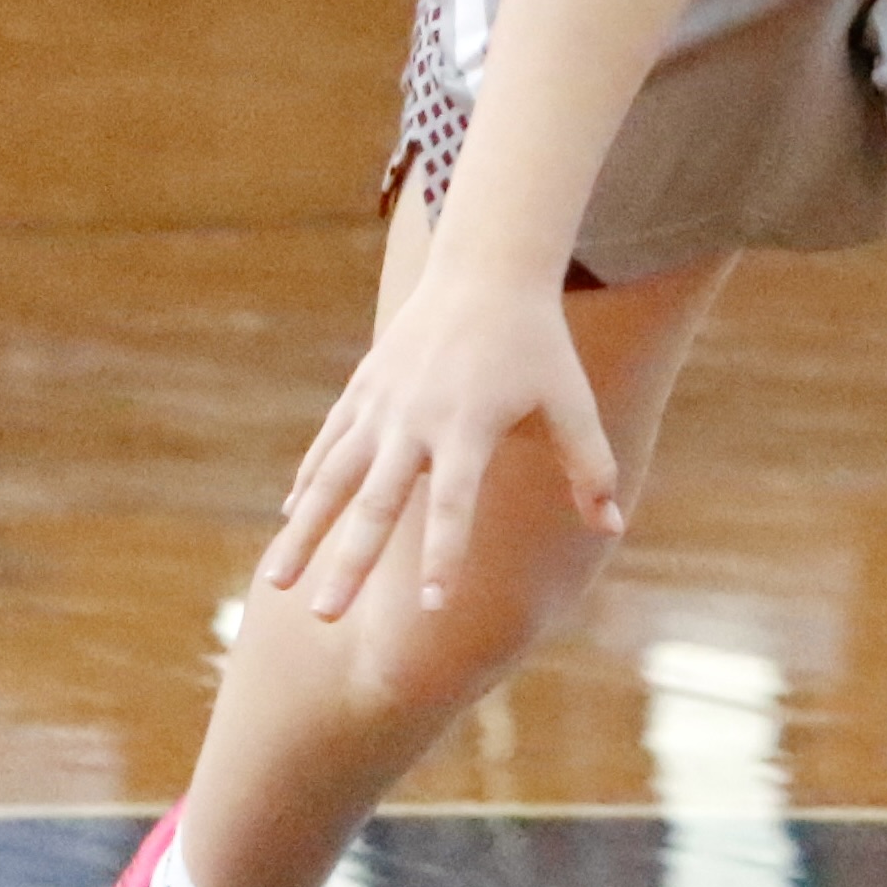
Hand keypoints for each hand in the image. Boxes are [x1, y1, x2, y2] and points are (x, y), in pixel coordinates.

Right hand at [251, 273, 622, 624]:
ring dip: (303, 532)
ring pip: (332, 478)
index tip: (430, 608)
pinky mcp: (362, 389)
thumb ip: (590, 466)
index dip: (442, 557)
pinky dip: (309, 482)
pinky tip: (292, 518)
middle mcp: (414, 420)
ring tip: (274, 582)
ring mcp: (381, 405)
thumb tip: (612, 526)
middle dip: (348, 564)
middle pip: (374, 503)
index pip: (451, 505)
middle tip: (325, 616)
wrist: (486, 270)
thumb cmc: (537, 343)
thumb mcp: (572, 400)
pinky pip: (328, 445)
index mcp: (467, 427)